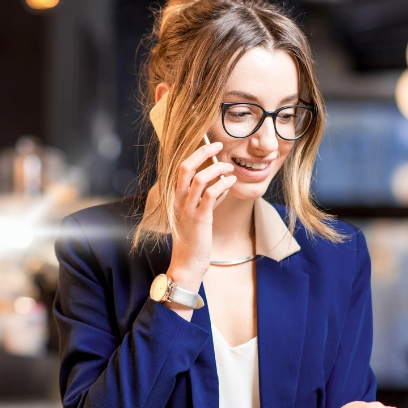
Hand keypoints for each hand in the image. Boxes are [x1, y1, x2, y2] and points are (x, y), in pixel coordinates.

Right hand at [167, 141, 235, 288]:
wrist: (187, 263)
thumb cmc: (194, 240)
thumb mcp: (198, 214)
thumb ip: (207, 197)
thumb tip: (222, 182)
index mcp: (176, 198)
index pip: (181, 168)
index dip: (196, 153)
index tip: (211, 145)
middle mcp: (178, 200)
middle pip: (186, 167)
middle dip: (203, 152)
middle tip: (219, 145)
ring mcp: (187, 209)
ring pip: (200, 178)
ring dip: (217, 168)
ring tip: (230, 167)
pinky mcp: (199, 219)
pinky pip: (210, 195)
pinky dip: (222, 184)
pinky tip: (231, 182)